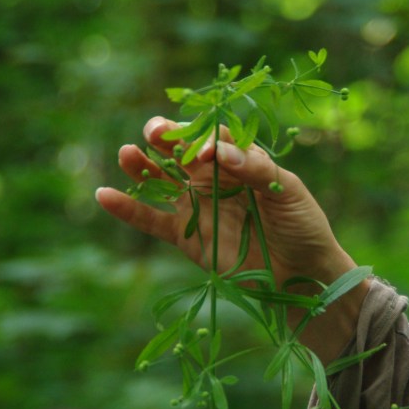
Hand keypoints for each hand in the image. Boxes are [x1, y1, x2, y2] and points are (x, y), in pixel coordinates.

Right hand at [97, 117, 368, 359]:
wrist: (302, 277)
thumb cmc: (303, 227)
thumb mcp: (289, 193)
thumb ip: (256, 169)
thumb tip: (220, 152)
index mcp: (242, 161)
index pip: (215, 138)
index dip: (204, 138)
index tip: (202, 152)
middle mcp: (215, 179)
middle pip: (181, 151)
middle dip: (165, 137)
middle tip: (153, 131)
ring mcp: (197, 207)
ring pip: (161, 180)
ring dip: (141, 166)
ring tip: (126, 153)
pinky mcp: (185, 238)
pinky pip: (151, 220)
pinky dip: (127, 209)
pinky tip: (104, 195)